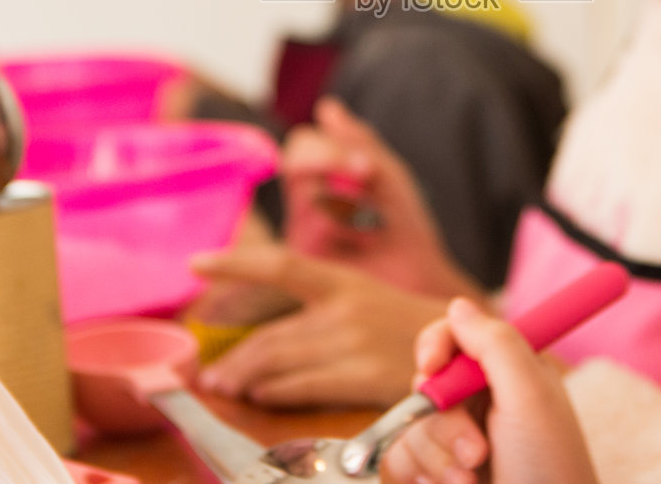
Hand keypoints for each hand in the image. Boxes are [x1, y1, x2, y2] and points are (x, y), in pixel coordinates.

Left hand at [189, 244, 455, 408]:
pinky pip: (304, 388)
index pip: (281, 265)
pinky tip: (261, 397)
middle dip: (232, 357)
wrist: (466, 349)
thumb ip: (318, 310)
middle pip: (270, 334)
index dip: (235, 263)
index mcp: (343, 281)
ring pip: (279, 363)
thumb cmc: (404, 327)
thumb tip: (264, 340)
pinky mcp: (363, 378)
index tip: (195, 263)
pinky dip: (275, 393)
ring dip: (243, 378)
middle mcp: (345, 308)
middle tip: (206, 373)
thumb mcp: (364, 299)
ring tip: (223, 386)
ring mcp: (354, 343)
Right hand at [283, 98, 479, 298]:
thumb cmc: (405, 228)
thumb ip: (359, 142)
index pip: (302, 144)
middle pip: (297, 167)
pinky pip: (314, 235)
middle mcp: (302, 203)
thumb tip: (327, 106)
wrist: (421, 282)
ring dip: (352, 204)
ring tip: (379, 221)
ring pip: (309, 200)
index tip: (368, 166)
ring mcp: (300, 232)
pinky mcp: (305, 263)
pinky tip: (372, 244)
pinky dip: (351, 234)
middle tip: (371, 177)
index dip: (326, 147)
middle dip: (336, 167)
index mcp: (319, 178)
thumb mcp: (389, 178)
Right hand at [381, 299, 597, 483]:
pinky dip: (421, 477)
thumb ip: (495, 344)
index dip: (437, 344)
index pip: (456, 336)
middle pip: (425, 382)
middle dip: (444, 421)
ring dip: (437, 458)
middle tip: (477, 451)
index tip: (432, 364)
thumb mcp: (531, 399)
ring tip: (473, 482)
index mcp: (509, 377)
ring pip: (409, 426)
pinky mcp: (434, 477)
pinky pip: (398, 461)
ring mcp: (456, 446)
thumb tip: (457, 305)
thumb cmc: (549, 475)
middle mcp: (481, 406)